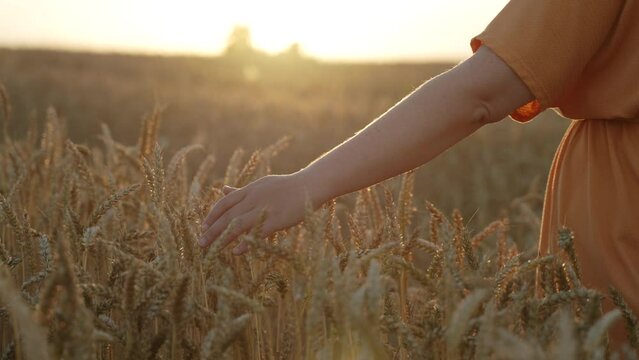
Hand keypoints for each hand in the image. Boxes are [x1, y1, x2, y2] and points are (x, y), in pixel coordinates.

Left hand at [199, 173, 315, 254]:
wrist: (310, 185)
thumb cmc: (286, 187)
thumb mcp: (261, 184)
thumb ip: (242, 191)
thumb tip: (223, 190)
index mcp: (250, 190)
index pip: (225, 203)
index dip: (212, 215)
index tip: (203, 226)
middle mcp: (254, 199)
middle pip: (227, 215)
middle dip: (212, 229)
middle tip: (200, 243)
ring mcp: (264, 209)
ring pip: (237, 224)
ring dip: (222, 237)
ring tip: (210, 248)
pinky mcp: (276, 220)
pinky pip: (257, 233)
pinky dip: (245, 243)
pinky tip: (236, 252)